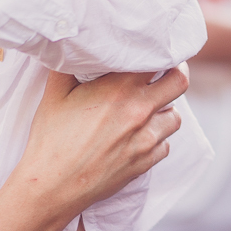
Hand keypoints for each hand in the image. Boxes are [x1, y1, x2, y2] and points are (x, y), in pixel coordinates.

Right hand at [11, 68, 187, 215]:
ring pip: (175, 116)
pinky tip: (139, 136)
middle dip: (173, 74)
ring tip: (148, 108)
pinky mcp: (145, 163)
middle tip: (162, 74)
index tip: (153, 52)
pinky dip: (157, 138)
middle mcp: (139, 111)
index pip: (160, 60)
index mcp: (120, 88)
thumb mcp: (55, 92)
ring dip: (164, 109)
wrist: (52, 186)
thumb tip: (73, 44)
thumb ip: (69, 65)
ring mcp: (145, 139)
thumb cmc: (51, 139)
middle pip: (179, 82)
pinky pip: (165, 145)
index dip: (159, 53)